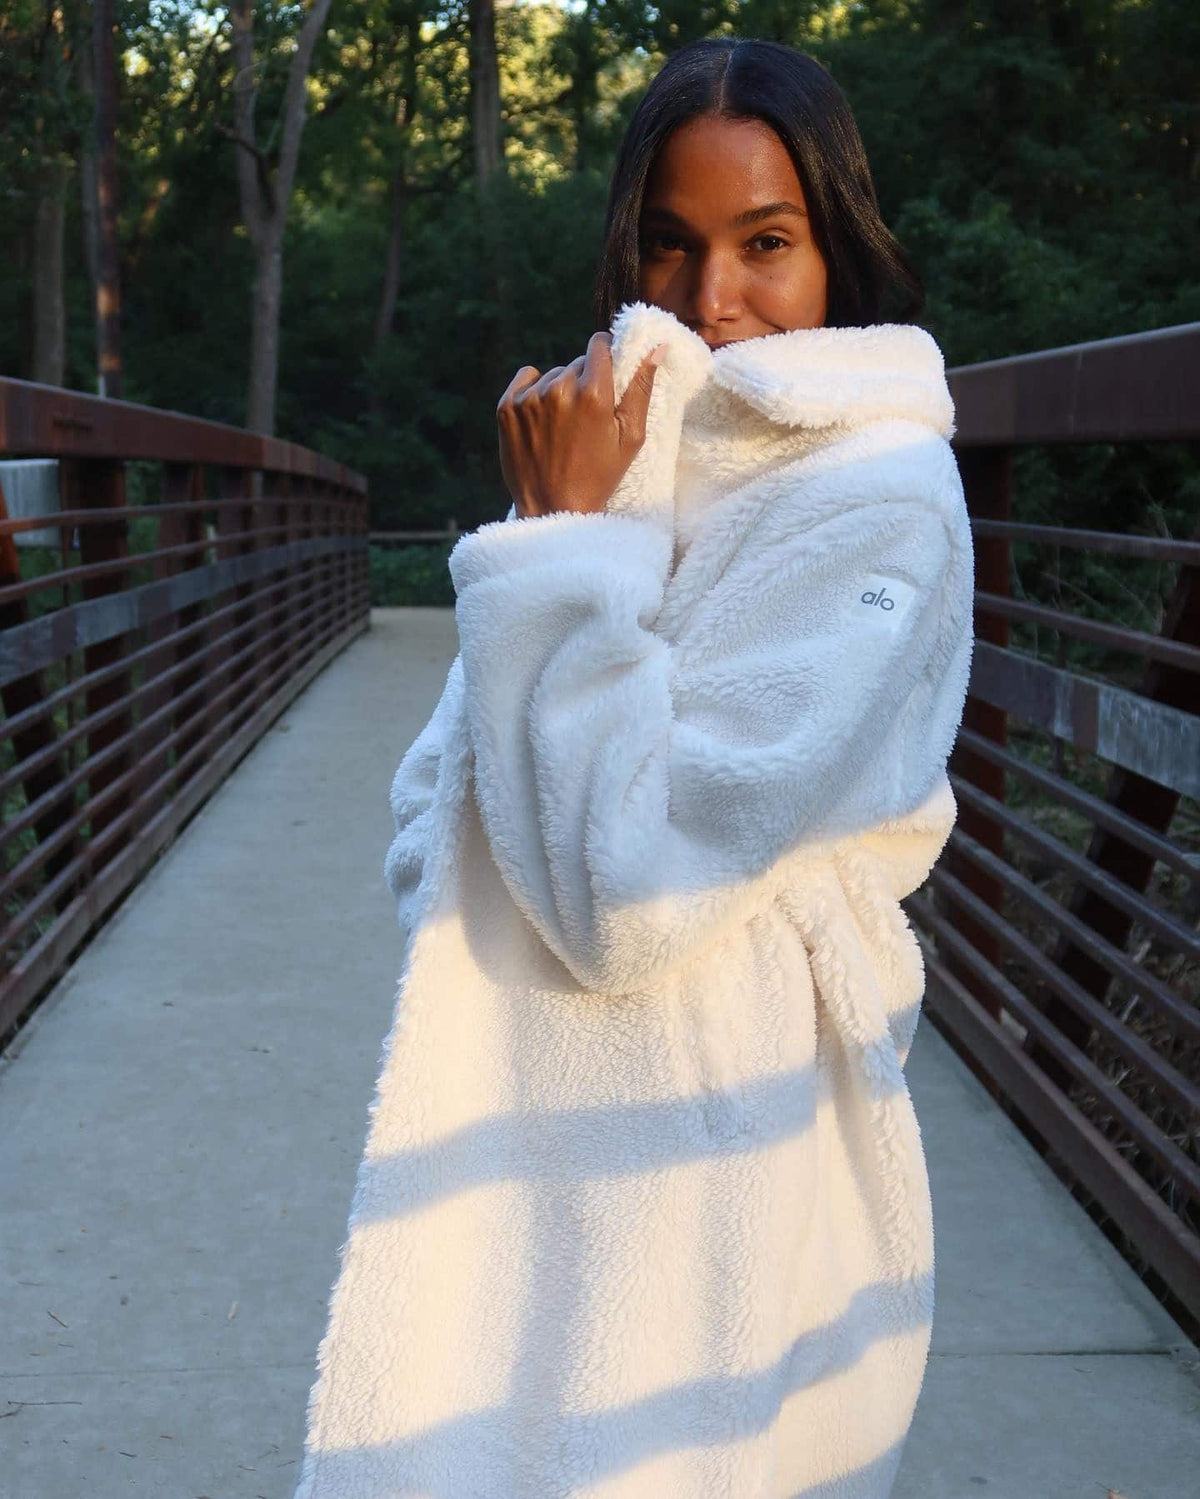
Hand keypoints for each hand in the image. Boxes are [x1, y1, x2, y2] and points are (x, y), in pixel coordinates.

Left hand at [496, 330, 667, 517]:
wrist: (552, 508)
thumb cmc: (599, 476)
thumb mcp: (630, 437)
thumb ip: (641, 389)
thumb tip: (657, 348)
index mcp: (593, 394)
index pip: (599, 345)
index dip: (606, 355)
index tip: (607, 372)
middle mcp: (559, 389)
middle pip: (577, 364)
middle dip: (584, 382)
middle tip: (586, 419)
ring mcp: (530, 398)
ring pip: (553, 375)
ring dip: (559, 391)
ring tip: (563, 428)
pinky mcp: (507, 406)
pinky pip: (526, 379)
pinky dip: (534, 391)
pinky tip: (542, 420)